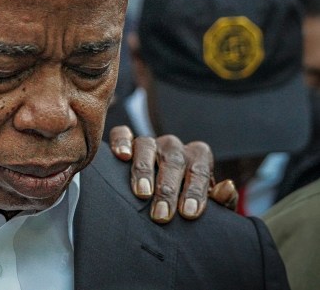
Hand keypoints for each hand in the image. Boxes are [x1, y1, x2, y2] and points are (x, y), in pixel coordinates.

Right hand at [110, 125, 238, 222]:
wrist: (165, 199)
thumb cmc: (187, 203)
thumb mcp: (209, 206)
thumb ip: (221, 199)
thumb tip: (227, 186)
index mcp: (197, 156)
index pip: (198, 169)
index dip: (194, 191)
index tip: (189, 213)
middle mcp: (173, 146)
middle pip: (173, 160)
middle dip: (167, 190)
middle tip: (162, 215)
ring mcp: (150, 142)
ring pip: (147, 146)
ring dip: (144, 170)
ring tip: (142, 193)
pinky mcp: (127, 140)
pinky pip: (122, 134)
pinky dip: (121, 142)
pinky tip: (122, 157)